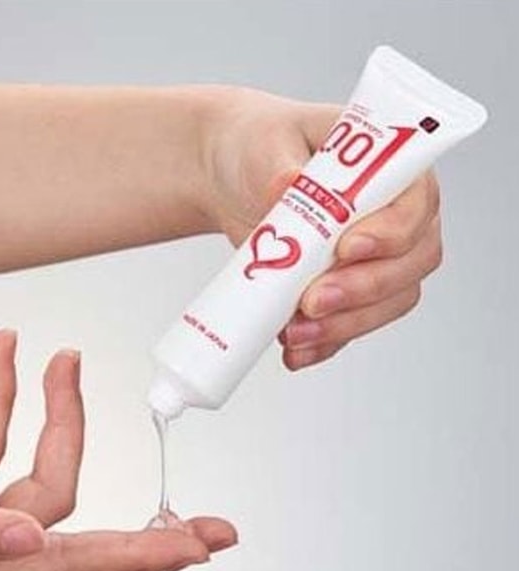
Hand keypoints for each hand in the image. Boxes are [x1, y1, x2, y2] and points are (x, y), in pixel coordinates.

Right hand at [0, 331, 236, 570]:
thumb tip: (37, 542)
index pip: (74, 570)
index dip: (140, 560)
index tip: (196, 549)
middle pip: (81, 544)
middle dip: (145, 530)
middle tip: (206, 522)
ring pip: (36, 475)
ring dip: (52, 415)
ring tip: (57, 359)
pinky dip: (1, 399)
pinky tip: (6, 357)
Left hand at [202, 87, 441, 369]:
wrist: (229, 181)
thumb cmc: (260, 147)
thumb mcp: (265, 143)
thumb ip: (280, 166)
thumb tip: (288, 187)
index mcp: (392, 171)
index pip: (414, 207)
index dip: (389, 234)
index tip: (347, 249)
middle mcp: (394, 219)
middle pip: (408, 266)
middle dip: (362, 291)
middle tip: (312, 302)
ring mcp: (374, 261)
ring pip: (386, 304)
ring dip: (343, 326)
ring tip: (294, 334)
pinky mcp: (344, 293)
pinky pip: (349, 328)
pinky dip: (324, 345)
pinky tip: (295, 353)